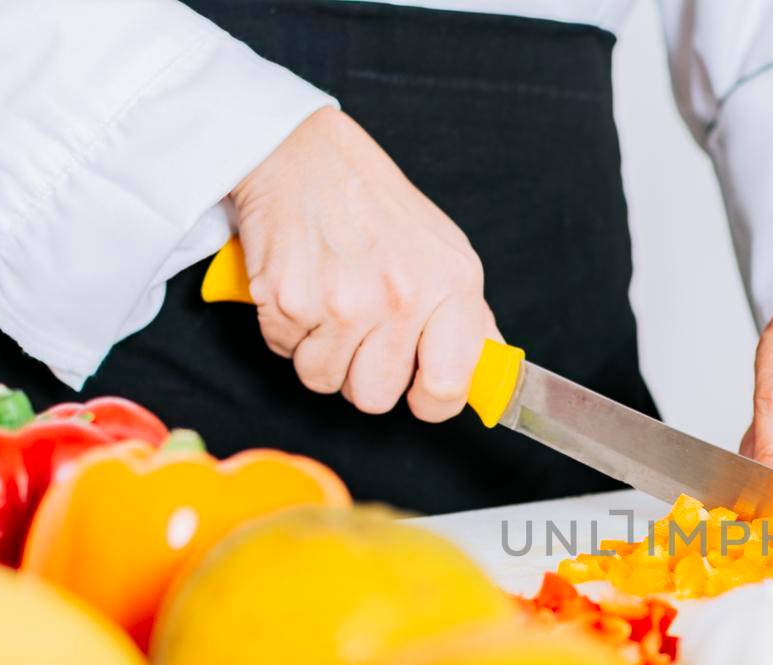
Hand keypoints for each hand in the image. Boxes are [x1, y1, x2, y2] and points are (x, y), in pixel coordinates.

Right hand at [230, 107, 499, 420]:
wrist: (305, 156)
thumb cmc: (376, 208)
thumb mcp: (446, 252)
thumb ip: (469, 319)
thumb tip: (488, 378)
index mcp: (452, 285)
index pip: (450, 385)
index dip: (432, 401)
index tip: (421, 392)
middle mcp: (402, 296)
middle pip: (376, 397)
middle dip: (363, 376)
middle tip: (362, 334)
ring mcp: (344, 301)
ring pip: (325, 381)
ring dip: (321, 354)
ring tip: (330, 307)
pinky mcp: (290, 300)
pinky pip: (284, 351)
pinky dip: (288, 330)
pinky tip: (303, 289)